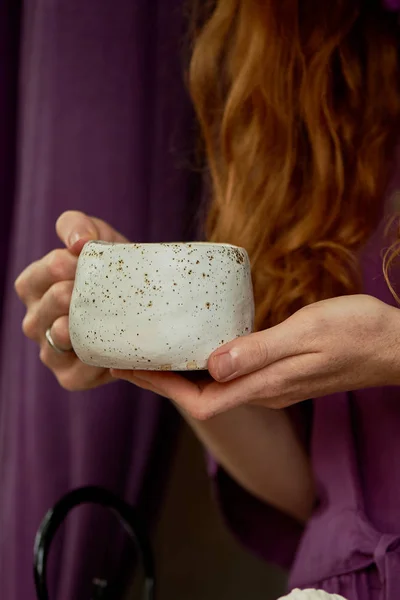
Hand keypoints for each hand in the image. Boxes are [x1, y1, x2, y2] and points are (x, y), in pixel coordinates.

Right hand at [15, 211, 126, 390]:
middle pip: (49, 304)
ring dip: (79, 325)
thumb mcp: (98, 237)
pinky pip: (78, 371)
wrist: (145, 305)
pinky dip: (96, 359)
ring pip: (58, 337)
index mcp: (34, 287)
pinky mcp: (71, 377)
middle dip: (73, 293)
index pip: (38, 276)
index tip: (86, 258)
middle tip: (97, 286)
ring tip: (99, 315)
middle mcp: (36, 321)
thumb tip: (78, 243)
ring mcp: (51, 351)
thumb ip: (78, 226)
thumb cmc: (114, 270)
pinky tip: (113, 347)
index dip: (62, 266)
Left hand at [112, 295, 399, 418]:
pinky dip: (206, 361)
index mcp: (265, 386)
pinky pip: (232, 372)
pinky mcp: (280, 371)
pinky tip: (199, 342)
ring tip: (154, 349)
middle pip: (199, 395)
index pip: (199, 401)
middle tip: (130, 356)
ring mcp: (273, 384)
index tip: (130, 368)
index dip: (161, 387)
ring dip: (181, 371)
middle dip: (162, 379)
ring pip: (214, 385)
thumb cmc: (353, 335)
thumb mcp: (305, 335)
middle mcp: (263, 391)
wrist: (391, 344)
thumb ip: (258, 352)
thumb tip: (211, 366)